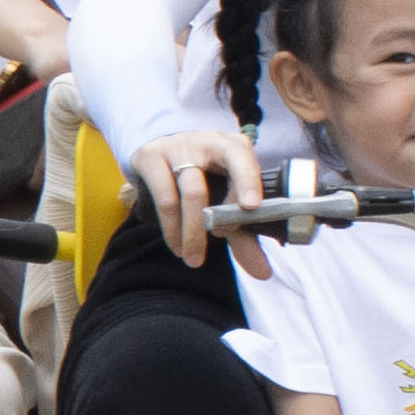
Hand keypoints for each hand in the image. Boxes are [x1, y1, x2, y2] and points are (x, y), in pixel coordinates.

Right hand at [133, 124, 260, 256]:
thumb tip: (263, 272)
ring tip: (193, 258)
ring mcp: (176, 148)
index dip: (248, 181)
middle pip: (212, 181)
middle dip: (213, 220)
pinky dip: (171, 226)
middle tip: (219, 241)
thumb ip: (243, 233)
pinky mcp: (151, 157)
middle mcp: (206, 142)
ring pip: (188, 193)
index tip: (251, 207)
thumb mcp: (226, 197)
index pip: (242, 159)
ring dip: (192, 232)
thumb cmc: (205, 175)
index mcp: (234, 146)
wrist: (165, 147)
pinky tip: (176, 244)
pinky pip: (164, 196)